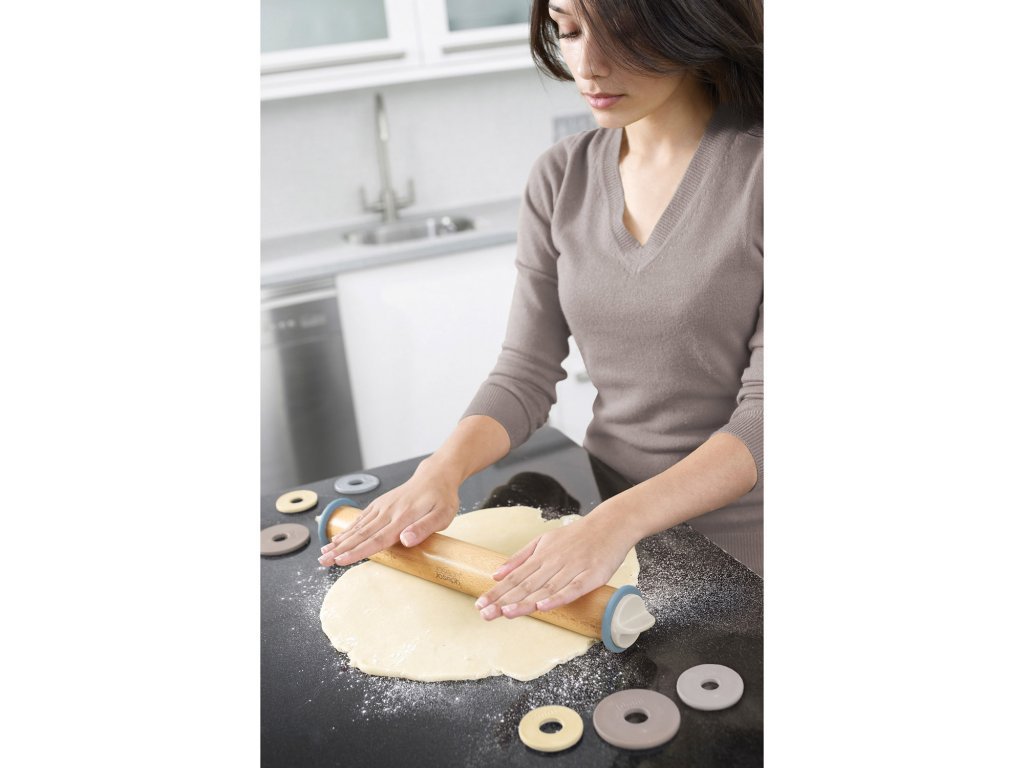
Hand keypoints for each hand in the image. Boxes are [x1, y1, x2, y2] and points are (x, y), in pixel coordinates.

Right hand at [317, 460, 459, 567]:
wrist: (435, 475)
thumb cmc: (442, 498)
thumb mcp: (442, 515)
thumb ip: (424, 528)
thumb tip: (405, 540)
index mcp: (403, 518)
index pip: (377, 539)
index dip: (358, 551)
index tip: (342, 560)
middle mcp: (389, 512)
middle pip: (361, 534)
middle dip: (340, 549)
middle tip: (323, 561)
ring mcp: (383, 507)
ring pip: (358, 527)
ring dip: (339, 541)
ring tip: (323, 552)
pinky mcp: (380, 504)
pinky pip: (361, 518)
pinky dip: (348, 529)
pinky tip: (337, 538)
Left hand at [474, 512, 634, 619]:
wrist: (611, 525)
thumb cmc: (577, 535)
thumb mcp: (544, 540)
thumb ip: (520, 557)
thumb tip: (496, 573)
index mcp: (541, 555)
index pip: (515, 577)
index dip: (497, 592)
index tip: (480, 604)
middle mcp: (553, 562)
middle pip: (526, 584)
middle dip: (504, 600)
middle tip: (485, 614)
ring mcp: (572, 569)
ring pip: (545, 588)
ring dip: (525, 602)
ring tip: (506, 613)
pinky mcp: (591, 576)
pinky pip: (572, 589)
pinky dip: (557, 598)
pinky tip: (543, 607)